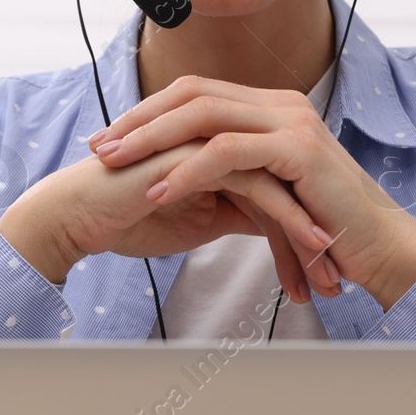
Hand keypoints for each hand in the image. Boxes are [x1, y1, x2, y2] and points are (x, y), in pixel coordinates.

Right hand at [0, 137, 335, 301]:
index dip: (303, 227)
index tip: (322, 270)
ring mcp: (212, 142)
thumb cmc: (129, 216)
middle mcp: (223, 138)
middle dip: (316, 230)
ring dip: (308, 227)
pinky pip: (256, 184)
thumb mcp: (199, 219)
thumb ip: (237, 212)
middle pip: (288, 179)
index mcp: (223, 147)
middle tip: (336, 276)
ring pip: (280, 180)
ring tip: (330, 266)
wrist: (80, 216)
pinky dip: (287, 218)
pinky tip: (307, 244)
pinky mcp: (200, 157)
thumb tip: (272, 226)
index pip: (280, 182)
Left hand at [90, 75, 415, 310]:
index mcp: (272, 108)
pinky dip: (187, 168)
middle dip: (139, 119)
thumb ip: (235, 176)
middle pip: (193, 94)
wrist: (379, 249)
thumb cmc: (326, 230)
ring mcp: (291, 121)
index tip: (110, 138)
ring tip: (116, 164)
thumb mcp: (270, 193)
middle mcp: (281, 104)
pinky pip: (228, 151)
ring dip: (152, 139)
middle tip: (99, 145)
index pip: (197, 93)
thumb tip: (183, 177)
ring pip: (204, 114)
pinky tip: (158, 188)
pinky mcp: (298, 149)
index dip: (149, 112)